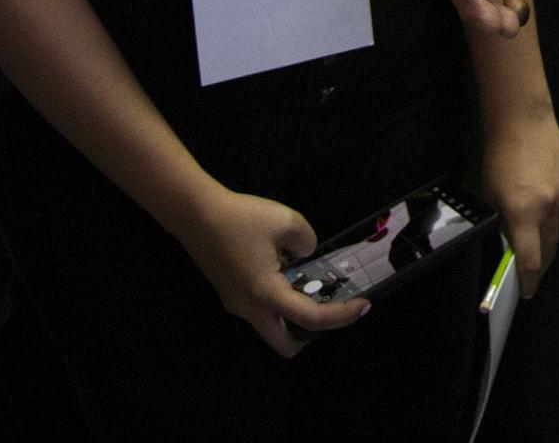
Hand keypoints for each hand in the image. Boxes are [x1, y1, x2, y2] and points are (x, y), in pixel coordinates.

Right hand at [175, 184, 366, 356]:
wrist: (195, 214)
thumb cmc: (241, 218)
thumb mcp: (286, 220)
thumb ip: (307, 241)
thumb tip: (305, 254)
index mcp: (266, 294)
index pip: (310, 319)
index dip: (341, 316)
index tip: (364, 305)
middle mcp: (250, 309)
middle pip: (284, 344)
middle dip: (312, 334)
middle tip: (330, 307)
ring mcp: (236, 305)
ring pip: (271, 327)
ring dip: (293, 316)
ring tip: (310, 284)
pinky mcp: (229, 295)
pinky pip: (261, 309)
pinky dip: (278, 301)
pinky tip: (284, 271)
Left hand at [481, 108, 558, 298]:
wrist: (524, 120)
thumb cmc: (499, 157)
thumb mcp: (493, 195)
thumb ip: (505, 223)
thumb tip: (515, 244)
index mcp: (524, 212)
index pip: (530, 259)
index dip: (528, 280)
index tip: (527, 292)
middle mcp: (549, 208)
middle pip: (549, 249)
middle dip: (539, 265)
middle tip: (531, 275)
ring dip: (549, 243)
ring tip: (539, 247)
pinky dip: (556, 219)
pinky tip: (546, 214)